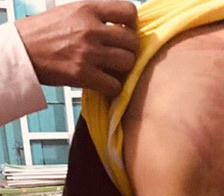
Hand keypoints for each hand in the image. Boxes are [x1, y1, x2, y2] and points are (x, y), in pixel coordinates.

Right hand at [15, 0, 138, 96]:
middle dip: (129, 49)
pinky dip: (112, 87)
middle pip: (132, 41)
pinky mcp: (83, 74)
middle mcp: (90, 29)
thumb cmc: (45, 33)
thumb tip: (121, 25)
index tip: (125, 32)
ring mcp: (88, 52)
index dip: (131, 24)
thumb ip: (96, 17)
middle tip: (119, 55)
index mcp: (88, 9)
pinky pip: (114, 85)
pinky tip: (104, 83)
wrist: (22, 51)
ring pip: (127, 62)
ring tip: (112, 69)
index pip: (128, 11)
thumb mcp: (71, 12)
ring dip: (123, 69)